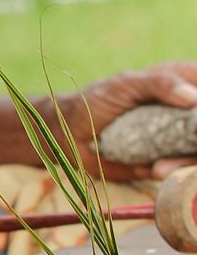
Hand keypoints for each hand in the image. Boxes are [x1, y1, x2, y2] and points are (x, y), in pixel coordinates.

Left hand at [47, 61, 196, 180]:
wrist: (70, 132)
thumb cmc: (99, 99)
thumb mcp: (126, 84)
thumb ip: (159, 84)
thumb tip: (193, 97)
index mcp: (185, 85)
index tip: (194, 118)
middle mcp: (189, 112)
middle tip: (189, 143)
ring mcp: (183, 138)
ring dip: (188, 161)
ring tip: (159, 167)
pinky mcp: (172, 160)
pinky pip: (185, 169)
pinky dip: (176, 171)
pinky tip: (155, 169)